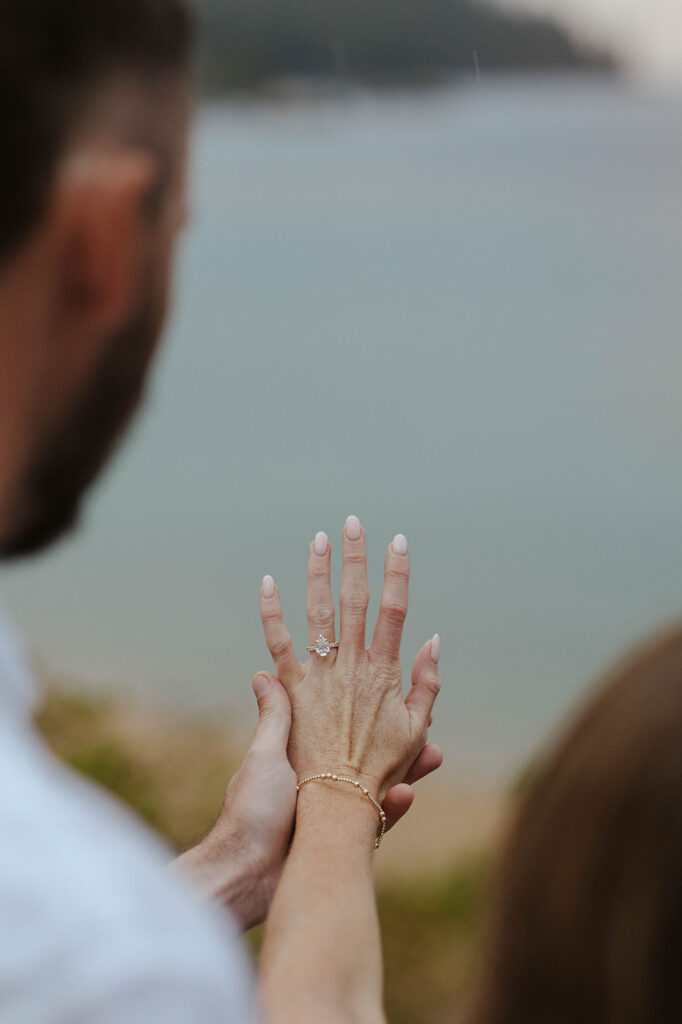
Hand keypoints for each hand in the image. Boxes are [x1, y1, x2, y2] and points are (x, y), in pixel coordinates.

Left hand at [173, 662, 434, 927]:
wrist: (245, 872)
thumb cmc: (250, 809)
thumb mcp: (265, 755)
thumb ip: (275, 717)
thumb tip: (263, 672)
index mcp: (305, 756)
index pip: (345, 725)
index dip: (370, 709)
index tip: (391, 689)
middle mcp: (325, 781)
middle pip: (374, 754)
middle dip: (404, 738)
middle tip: (430, 722)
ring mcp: (338, 811)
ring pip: (384, 784)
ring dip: (410, 770)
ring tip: (433, 754)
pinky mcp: (349, 839)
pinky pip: (381, 819)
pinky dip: (395, 806)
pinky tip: (405, 795)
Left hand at [259, 516, 441, 805]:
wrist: (333, 814)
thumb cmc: (378, 778)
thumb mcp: (416, 733)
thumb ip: (425, 686)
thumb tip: (433, 641)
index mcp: (384, 675)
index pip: (394, 611)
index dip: (397, 573)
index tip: (398, 542)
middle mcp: (351, 668)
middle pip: (355, 600)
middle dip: (355, 558)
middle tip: (354, 523)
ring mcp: (318, 677)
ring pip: (318, 612)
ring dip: (318, 572)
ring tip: (318, 539)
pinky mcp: (289, 693)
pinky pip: (278, 645)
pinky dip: (271, 613)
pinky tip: (267, 583)